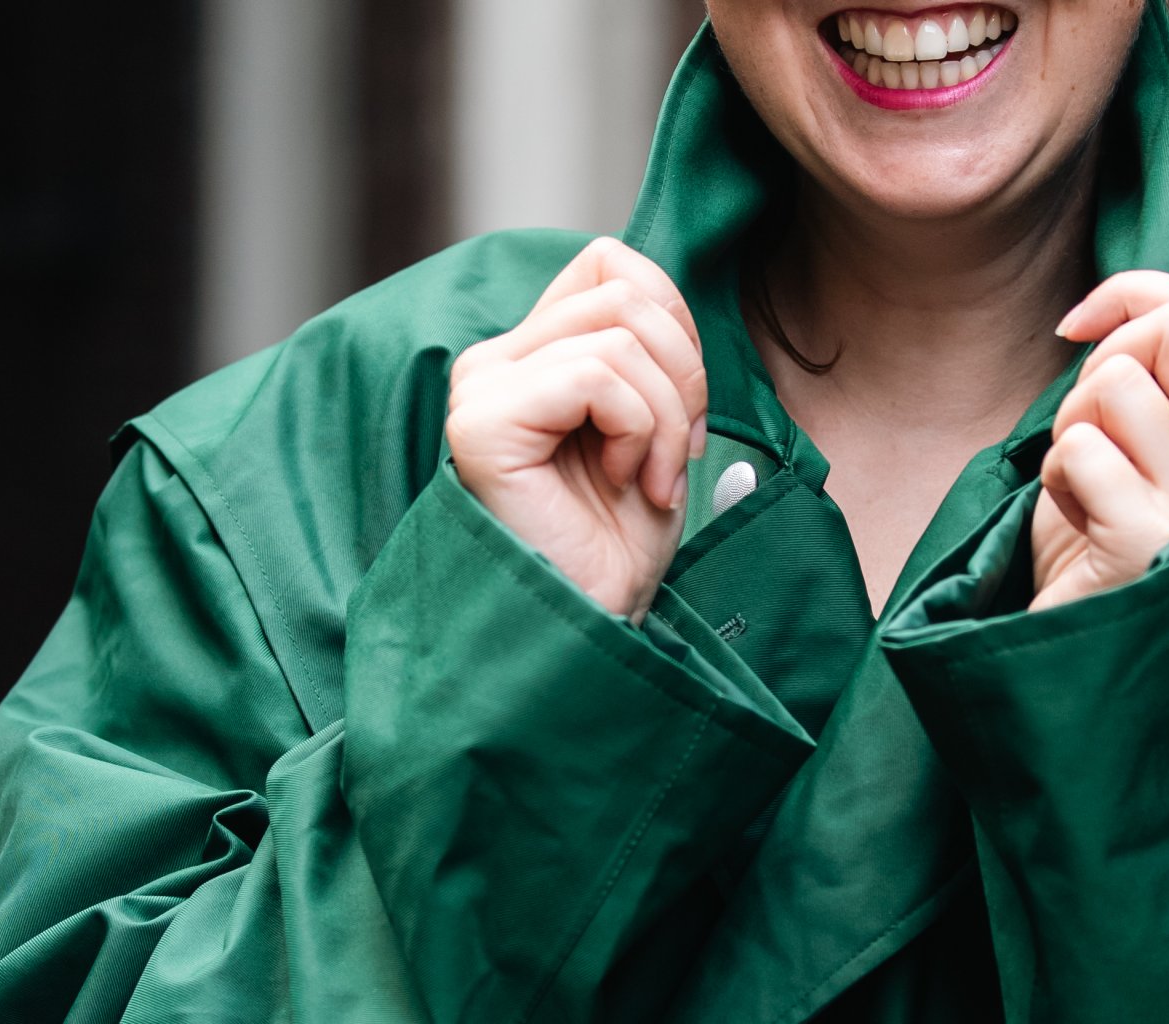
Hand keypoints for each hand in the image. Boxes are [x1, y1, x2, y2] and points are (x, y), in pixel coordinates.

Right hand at [447, 238, 707, 621]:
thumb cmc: (618, 539)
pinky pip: (597, 377)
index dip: (673, 315)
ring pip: (620, 335)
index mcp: (531, 351)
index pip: (609, 261)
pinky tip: (626, 482)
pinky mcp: (484, 423)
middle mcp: (495, 360)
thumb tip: (671, 297)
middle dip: (684, 373)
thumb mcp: (655, 424)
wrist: (593, 620)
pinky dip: (640, 431)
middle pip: (624, 292)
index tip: (686, 401)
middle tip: (682, 451)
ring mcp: (483, 388)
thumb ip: (648, 352)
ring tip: (653, 477)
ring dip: (669, 416)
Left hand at [1030, 271, 1168, 610]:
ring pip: (1115, 384)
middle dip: (1102, 358)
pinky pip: (1080, 448)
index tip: (1080, 327)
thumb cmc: (1104, 551)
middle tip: (1085, 426)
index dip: (1128, 295)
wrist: (1099, 661)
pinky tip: (1074, 521)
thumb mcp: (1143, 452)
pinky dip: (1055, 478)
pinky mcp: (1146, 537)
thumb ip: (1154, 387)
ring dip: (1069, 425)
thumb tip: (1113, 310)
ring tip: (1080, 484)